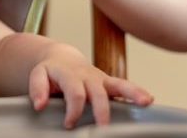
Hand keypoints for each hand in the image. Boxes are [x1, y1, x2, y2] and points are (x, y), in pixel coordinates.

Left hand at [30, 45, 153, 127]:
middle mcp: (88, 75)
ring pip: (119, 84)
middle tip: (103, 127)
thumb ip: (37, 88)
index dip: (73, 110)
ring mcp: (101, 79)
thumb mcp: (38, 75)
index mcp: (70, 74)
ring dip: (132, 92)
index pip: (75, 93)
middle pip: (98, 91)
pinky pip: (126, 87)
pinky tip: (149, 100)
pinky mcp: (110, 84)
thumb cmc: (51, 72)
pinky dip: (137, 92)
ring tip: (146, 101)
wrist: (62, 59)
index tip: (69, 124)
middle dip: (102, 109)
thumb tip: (39, 105)